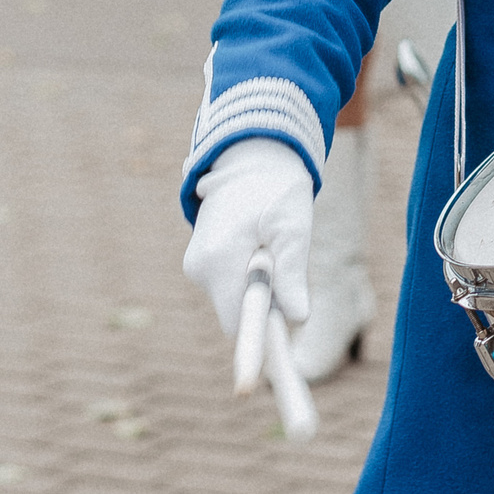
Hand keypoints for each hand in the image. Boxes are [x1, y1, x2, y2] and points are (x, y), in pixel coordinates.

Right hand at [182, 138, 313, 335]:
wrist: (250, 158)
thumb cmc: (276, 189)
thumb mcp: (292, 226)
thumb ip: (292, 272)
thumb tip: (297, 317)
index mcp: (218, 259)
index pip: (236, 322)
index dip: (260, 331)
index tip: (276, 334)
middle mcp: (198, 267)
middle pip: (236, 313)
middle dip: (263, 301)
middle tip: (282, 265)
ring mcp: (195, 265)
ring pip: (234, 298)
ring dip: (256, 285)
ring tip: (268, 244)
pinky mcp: (199, 262)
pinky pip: (228, 284)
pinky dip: (246, 275)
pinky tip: (256, 243)